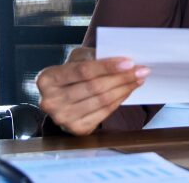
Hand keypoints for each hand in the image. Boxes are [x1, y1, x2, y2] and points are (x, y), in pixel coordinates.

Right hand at [35, 46, 149, 135]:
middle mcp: (51, 101)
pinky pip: (104, 113)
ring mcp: (62, 118)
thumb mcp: (76, 58)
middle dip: (122, 78)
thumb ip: (93, 57)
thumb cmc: (71, 73)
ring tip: (139, 79)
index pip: (83, 71)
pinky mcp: (76, 130)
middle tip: (141, 70)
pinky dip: (119, 101)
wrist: (61, 96)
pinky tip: (128, 91)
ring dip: (125, 89)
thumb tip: (123, 61)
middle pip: (94, 87)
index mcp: (47, 79)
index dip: (107, 66)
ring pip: (102, 101)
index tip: (129, 62)